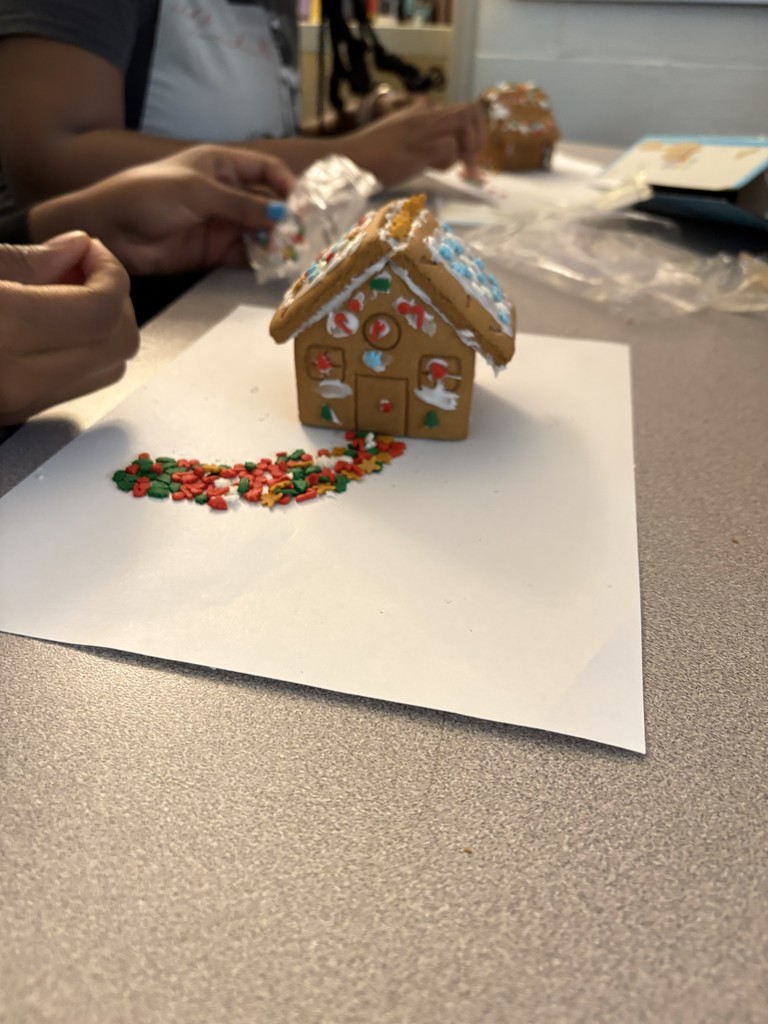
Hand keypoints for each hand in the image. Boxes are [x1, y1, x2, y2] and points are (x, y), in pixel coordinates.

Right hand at [0, 232, 137, 424]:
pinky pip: (79, 385)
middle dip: (114, 300)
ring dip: (103, 329)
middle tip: (80, 271)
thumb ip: (25, 261)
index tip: (92, 253)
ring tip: (62, 296)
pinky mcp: (18, 414)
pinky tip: (50, 325)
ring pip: (109, 370)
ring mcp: (21, 404)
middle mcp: (19, 379)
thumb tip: (76, 250)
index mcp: (4, 331)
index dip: (110, 273)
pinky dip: (83, 352)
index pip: (100, 309)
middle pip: (120, 344)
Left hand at [28, 145, 296, 275]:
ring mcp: (221, 224)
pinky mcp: (213, 252)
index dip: (287, 184)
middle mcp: (226, 193)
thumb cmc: (149, 195)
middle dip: (287, 218)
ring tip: (292, 255)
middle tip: (305, 236)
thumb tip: (282, 215)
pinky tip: (273, 267)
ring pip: (261, 232)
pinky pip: (245, 255)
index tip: (303, 205)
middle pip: (268, 203)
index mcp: (221, 165)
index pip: (266, 170)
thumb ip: (241, 205)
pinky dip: (260, 261)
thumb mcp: (198, 192)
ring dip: (277, 242)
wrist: (111, 229)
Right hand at [345, 97, 485, 185]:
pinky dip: (448, 163)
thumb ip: (422, 141)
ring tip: (449, 168)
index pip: (461, 110)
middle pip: (470, 112)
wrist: (349, 158)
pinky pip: (449, 149)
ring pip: (463, 127)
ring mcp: (422, 129)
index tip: (469, 154)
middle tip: (470, 163)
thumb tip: (445, 151)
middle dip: (478, 138)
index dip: (473, 131)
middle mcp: (425, 115)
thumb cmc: (371, 155)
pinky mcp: (418, 146)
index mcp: (421, 111)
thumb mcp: (401, 141)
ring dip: (463, 152)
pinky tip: (432, 169)